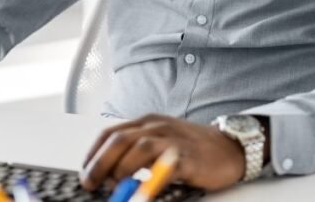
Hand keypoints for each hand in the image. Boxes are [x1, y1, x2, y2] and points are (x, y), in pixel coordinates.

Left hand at [80, 113, 245, 193]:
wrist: (230, 146)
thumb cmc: (192, 147)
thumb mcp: (160, 142)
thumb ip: (137, 153)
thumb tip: (109, 173)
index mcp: (146, 122)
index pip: (110, 133)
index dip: (93, 153)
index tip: (84, 171)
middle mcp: (156, 127)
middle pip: (119, 139)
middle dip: (99, 162)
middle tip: (90, 183)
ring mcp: (172, 140)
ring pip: (138, 147)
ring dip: (121, 168)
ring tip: (112, 186)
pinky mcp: (188, 157)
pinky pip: (165, 167)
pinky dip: (150, 180)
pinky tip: (141, 192)